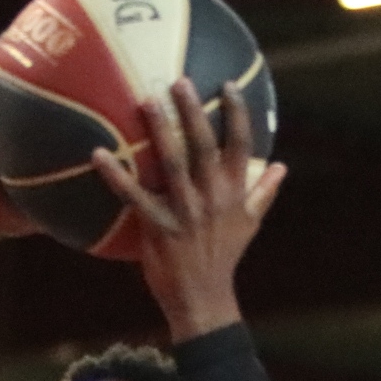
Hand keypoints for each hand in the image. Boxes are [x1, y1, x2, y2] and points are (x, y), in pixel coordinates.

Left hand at [94, 77, 285, 340]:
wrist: (204, 298)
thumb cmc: (224, 257)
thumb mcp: (250, 223)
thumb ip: (263, 191)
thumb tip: (282, 166)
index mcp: (234, 193)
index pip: (241, 145)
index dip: (237, 113)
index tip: (227, 84)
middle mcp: (213, 198)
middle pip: (204, 147)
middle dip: (194, 112)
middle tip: (179, 81)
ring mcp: (186, 212)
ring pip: (172, 164)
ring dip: (159, 131)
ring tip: (146, 101)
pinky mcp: (159, 228)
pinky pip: (135, 197)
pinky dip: (116, 175)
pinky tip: (98, 153)